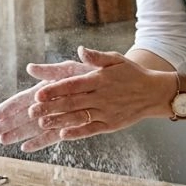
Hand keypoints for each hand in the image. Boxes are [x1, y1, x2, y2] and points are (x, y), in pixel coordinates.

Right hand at [0, 58, 95, 151]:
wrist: (115, 84)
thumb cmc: (91, 72)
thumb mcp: (72, 68)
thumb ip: (52, 70)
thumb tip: (30, 68)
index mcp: (48, 88)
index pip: (24, 99)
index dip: (10, 107)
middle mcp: (50, 102)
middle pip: (25, 115)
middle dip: (9, 123)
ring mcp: (58, 114)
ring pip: (35, 127)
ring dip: (19, 134)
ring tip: (3, 141)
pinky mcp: (69, 125)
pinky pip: (52, 136)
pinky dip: (39, 142)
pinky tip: (26, 148)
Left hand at [27, 46, 167, 143]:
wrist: (154, 93)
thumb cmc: (131, 73)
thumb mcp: (116, 59)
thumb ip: (96, 57)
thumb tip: (80, 50)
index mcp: (99, 79)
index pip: (73, 85)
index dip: (55, 90)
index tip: (39, 93)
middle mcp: (101, 96)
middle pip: (71, 103)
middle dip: (50, 107)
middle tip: (31, 111)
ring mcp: (105, 112)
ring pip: (78, 117)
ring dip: (59, 121)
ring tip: (41, 123)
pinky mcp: (109, 125)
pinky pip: (90, 130)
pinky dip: (76, 133)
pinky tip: (62, 135)